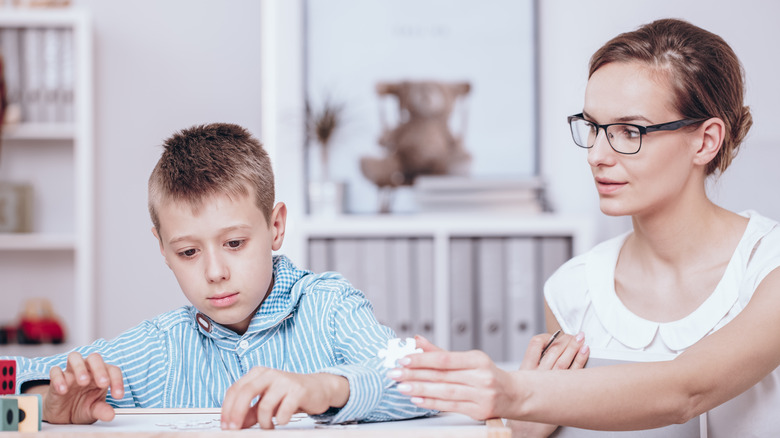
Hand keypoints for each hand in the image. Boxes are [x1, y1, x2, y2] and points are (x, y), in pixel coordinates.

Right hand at [27, 352, 123, 423]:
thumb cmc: (81, 407)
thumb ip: (101, 410)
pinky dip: (59, 379)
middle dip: (100, 369)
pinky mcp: (56, 379)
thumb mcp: (93, 411)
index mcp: (101, 375)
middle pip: (94, 358)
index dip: (117, 380)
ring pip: (74, 357)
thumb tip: (110, 415)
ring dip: (80, 368)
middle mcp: (87, 370)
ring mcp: (71, 372)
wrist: (62, 414)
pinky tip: (63, 391)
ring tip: (83, 382)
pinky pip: (55, 371)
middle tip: (103, 383)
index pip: (113, 370)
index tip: (118, 396)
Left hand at [220, 368, 348, 429]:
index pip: (235, 389)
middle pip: (245, 392)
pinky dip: (280, 420)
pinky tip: (283, 420)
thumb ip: (251, 410)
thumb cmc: (290, 393)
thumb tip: (235, 424)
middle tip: (235, 430)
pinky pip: (283, 411)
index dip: (227, 409)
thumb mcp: (267, 400)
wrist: (319, 387)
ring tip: (269, 426)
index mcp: (258, 373)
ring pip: (264, 405)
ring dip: (263, 422)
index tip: (225, 425)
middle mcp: (270, 374)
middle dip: (236, 414)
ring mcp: (285, 381)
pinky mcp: (299, 391)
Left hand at [389, 335, 518, 420]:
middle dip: (415, 375)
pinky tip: (417, 399)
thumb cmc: (487, 374)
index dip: (422, 359)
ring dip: (420, 390)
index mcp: (478, 360)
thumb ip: (439, 352)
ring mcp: (482, 395)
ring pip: (445, 392)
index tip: (403, 359)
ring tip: (402, 387)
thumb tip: (416, 341)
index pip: (445, 359)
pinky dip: (432, 402)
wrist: (514, 394)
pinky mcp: (479, 411)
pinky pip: (451, 406)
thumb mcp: (468, 359)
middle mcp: (481, 377)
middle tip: (394, 373)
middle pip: (442, 376)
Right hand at [508, 331, 588, 437]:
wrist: (525, 428)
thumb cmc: (521, 406)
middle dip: (565, 340)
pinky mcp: (561, 393)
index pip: (536, 344)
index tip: (555, 335)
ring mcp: (550, 383)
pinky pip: (573, 373)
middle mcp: (538, 374)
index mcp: (526, 369)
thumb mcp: (519, 382)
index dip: (547, 337)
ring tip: (581, 339)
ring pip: (563, 359)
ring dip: (574, 347)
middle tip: (573, 335)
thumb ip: (529, 368)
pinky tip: (585, 352)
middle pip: (553, 350)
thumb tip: (542, 353)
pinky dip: (580, 360)